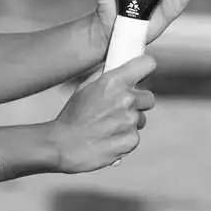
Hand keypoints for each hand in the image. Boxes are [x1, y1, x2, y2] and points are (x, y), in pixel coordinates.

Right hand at [50, 53, 156, 171]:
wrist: (62, 146)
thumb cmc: (71, 117)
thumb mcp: (84, 88)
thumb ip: (104, 76)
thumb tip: (117, 66)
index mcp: (113, 81)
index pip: (147, 64)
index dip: (144, 68)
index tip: (141, 73)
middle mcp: (125, 99)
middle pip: (148, 97)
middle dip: (137, 102)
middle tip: (119, 109)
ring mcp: (130, 120)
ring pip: (141, 119)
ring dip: (129, 122)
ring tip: (107, 127)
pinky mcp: (131, 140)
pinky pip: (135, 136)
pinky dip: (124, 139)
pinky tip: (108, 139)